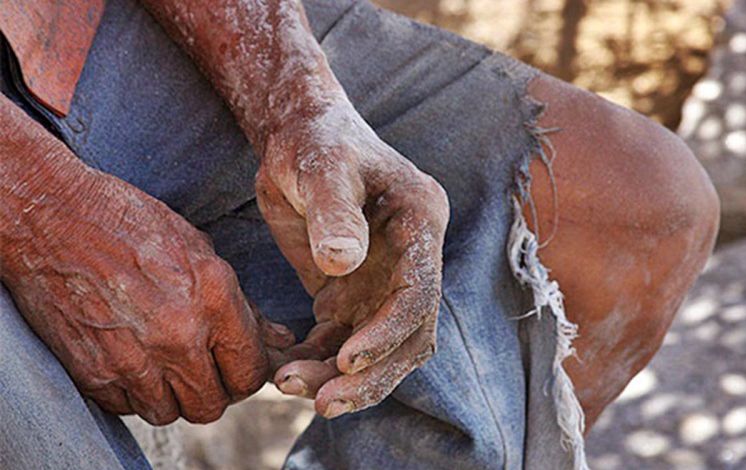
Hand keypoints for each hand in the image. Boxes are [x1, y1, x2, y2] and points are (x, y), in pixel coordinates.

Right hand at [0, 149, 292, 424]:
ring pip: (170, 413)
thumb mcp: (201, 252)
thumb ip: (244, 307)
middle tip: (202, 370)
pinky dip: (132, 392)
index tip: (236, 366)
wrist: (53, 217)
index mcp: (214, 298)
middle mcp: (179, 334)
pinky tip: (130, 358)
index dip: (247, 374)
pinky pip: (127, 407)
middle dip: (212, 390)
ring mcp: (134, 358)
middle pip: (212, 404)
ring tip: (163, 363)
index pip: (250, 371)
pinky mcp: (94, 372)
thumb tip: (280, 341)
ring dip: (171, 395)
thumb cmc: (132, 225)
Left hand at [257, 99, 448, 417]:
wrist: (298, 137)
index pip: (420, 294)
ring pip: (375, 347)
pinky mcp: (353, 292)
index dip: (388, 332)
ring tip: (289, 386)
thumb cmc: (315, 141)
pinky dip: (318, 361)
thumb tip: (341, 264)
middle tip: (322, 401)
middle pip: (407, 335)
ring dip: (340, 376)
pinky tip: (287, 369)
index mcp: (421, 223)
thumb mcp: (322, 167)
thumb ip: (334, 213)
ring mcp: (384, 280)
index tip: (347, 358)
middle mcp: (412, 259)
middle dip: (369, 374)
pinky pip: (341, 340)